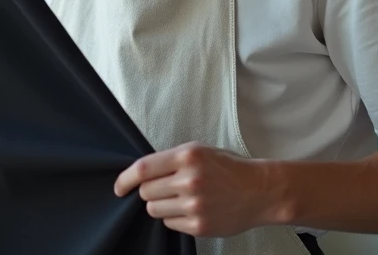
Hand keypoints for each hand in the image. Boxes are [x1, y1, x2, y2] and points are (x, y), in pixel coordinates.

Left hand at [114, 142, 279, 237]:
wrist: (259, 190)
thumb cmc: (228, 168)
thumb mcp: (200, 151)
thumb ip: (171, 160)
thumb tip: (140, 173)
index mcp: (187, 156)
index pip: (143, 169)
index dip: (125, 179)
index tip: (118, 187)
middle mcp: (189, 180)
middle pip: (146, 192)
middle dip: (150, 191)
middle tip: (166, 188)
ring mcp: (194, 205)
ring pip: (154, 210)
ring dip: (161, 205)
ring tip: (180, 198)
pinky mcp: (199, 225)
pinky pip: (169, 223)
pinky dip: (175, 217)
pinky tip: (192, 209)